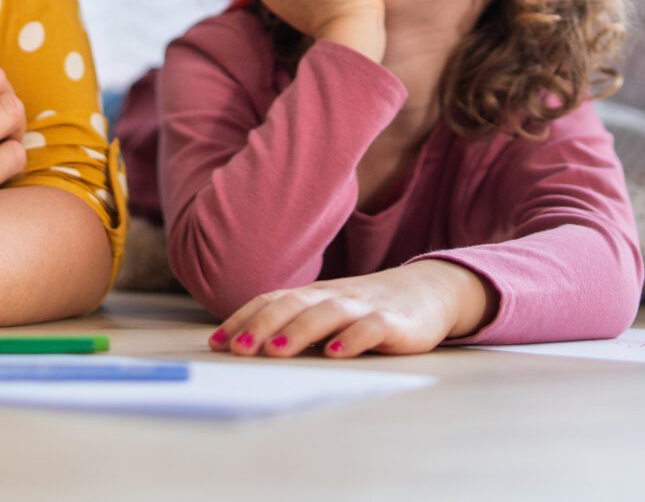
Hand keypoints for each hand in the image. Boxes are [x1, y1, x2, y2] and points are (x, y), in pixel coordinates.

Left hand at [208, 261, 488, 358]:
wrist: (428, 291)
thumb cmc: (367, 308)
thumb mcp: (328, 313)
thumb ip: (295, 325)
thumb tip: (247, 348)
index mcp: (314, 294)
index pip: (271, 301)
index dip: (242, 319)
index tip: (216, 343)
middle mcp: (334, 295)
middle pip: (292, 304)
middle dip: (262, 325)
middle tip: (238, 348)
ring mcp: (364, 306)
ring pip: (327, 313)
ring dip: (298, 331)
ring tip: (275, 350)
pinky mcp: (394, 322)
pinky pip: (371, 328)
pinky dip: (352, 339)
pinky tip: (336, 353)